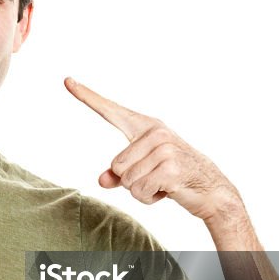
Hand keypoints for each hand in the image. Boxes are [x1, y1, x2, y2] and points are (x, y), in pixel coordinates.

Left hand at [64, 77, 241, 220]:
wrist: (212, 189)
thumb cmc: (173, 177)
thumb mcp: (143, 172)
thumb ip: (119, 174)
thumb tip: (102, 180)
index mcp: (146, 127)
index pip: (111, 111)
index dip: (87, 96)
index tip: (67, 81)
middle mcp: (155, 132)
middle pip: (116, 166)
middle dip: (132, 181)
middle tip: (156, 178)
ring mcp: (164, 148)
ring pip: (127, 181)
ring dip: (141, 191)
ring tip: (163, 184)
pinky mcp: (170, 168)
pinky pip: (140, 191)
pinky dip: (149, 199)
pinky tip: (168, 191)